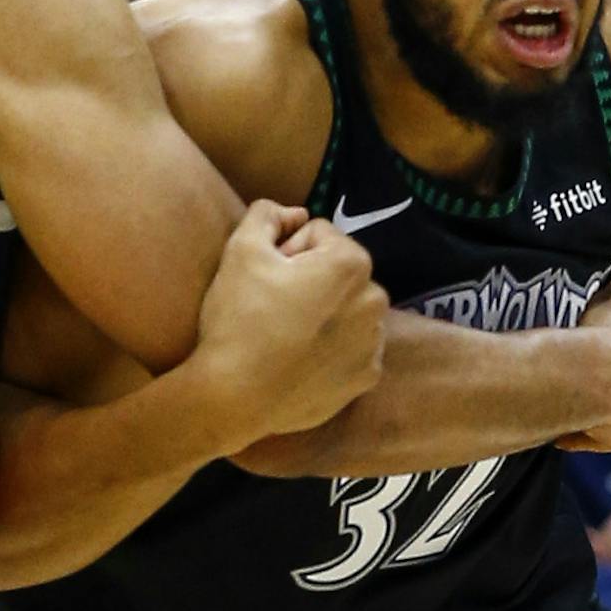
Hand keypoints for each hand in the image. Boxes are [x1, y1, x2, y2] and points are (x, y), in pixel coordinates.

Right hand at [193, 201, 387, 445]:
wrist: (235, 397)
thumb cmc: (239, 319)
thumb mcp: (241, 249)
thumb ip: (268, 214)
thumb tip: (295, 213)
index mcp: (352, 263)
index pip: (318, 235)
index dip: (286, 250)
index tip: (267, 277)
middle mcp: (375, 301)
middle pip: (338, 274)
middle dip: (311, 281)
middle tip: (273, 306)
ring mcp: (373, 344)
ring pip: (347, 312)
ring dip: (324, 315)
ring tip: (285, 335)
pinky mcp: (365, 379)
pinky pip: (351, 350)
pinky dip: (332, 351)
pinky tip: (300, 361)